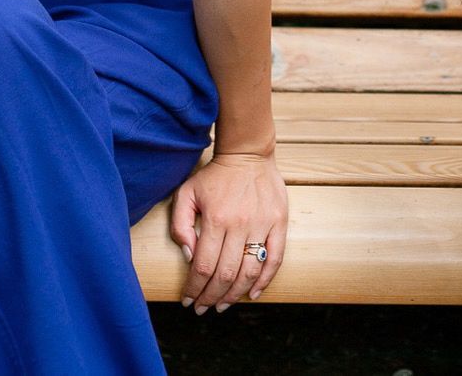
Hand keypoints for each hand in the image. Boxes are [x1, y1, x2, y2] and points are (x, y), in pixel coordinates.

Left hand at [170, 151, 287, 312]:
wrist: (247, 152)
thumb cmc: (214, 176)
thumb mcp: (187, 193)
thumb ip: (181, 225)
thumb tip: (189, 256)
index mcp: (216, 218)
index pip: (204, 266)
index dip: (194, 288)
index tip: (187, 300)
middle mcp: (240, 224)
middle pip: (225, 274)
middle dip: (211, 297)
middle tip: (202, 308)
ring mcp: (263, 223)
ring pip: (249, 271)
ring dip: (234, 294)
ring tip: (223, 305)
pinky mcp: (280, 221)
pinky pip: (274, 258)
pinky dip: (264, 280)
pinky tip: (253, 293)